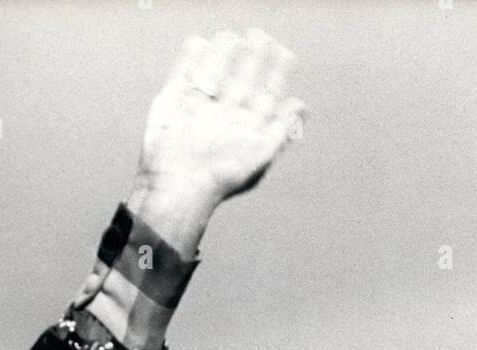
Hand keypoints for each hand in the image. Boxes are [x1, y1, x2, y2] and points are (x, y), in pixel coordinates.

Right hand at [133, 28, 305, 216]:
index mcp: (247, 128)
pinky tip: (200, 43)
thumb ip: (280, 131)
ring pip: (214, 72)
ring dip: (223, 54)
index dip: (277, 73)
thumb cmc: (221, 179)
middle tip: (259, 35)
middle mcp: (225, 116)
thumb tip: (303, 106)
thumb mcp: (259, 157)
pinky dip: (190, 58)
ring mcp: (198, 108)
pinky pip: (183, 74)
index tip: (285, 53)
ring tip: (231, 37)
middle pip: (243, 78)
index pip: (267, 94)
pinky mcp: (173, 103)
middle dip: (252, 57)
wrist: (178, 187)